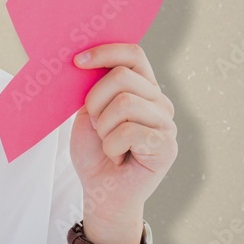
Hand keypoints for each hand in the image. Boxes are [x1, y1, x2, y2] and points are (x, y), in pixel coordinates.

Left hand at [69, 43, 177, 243]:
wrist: (100, 190)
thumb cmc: (94, 151)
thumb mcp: (88, 112)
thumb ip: (94, 87)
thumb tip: (85, 59)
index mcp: (142, 88)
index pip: (132, 54)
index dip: (105, 52)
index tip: (76, 62)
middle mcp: (159, 101)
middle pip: (122, 77)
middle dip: (95, 101)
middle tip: (96, 125)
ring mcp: (166, 123)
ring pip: (125, 103)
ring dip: (103, 127)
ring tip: (108, 143)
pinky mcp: (166, 146)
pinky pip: (129, 132)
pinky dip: (111, 147)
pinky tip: (117, 157)